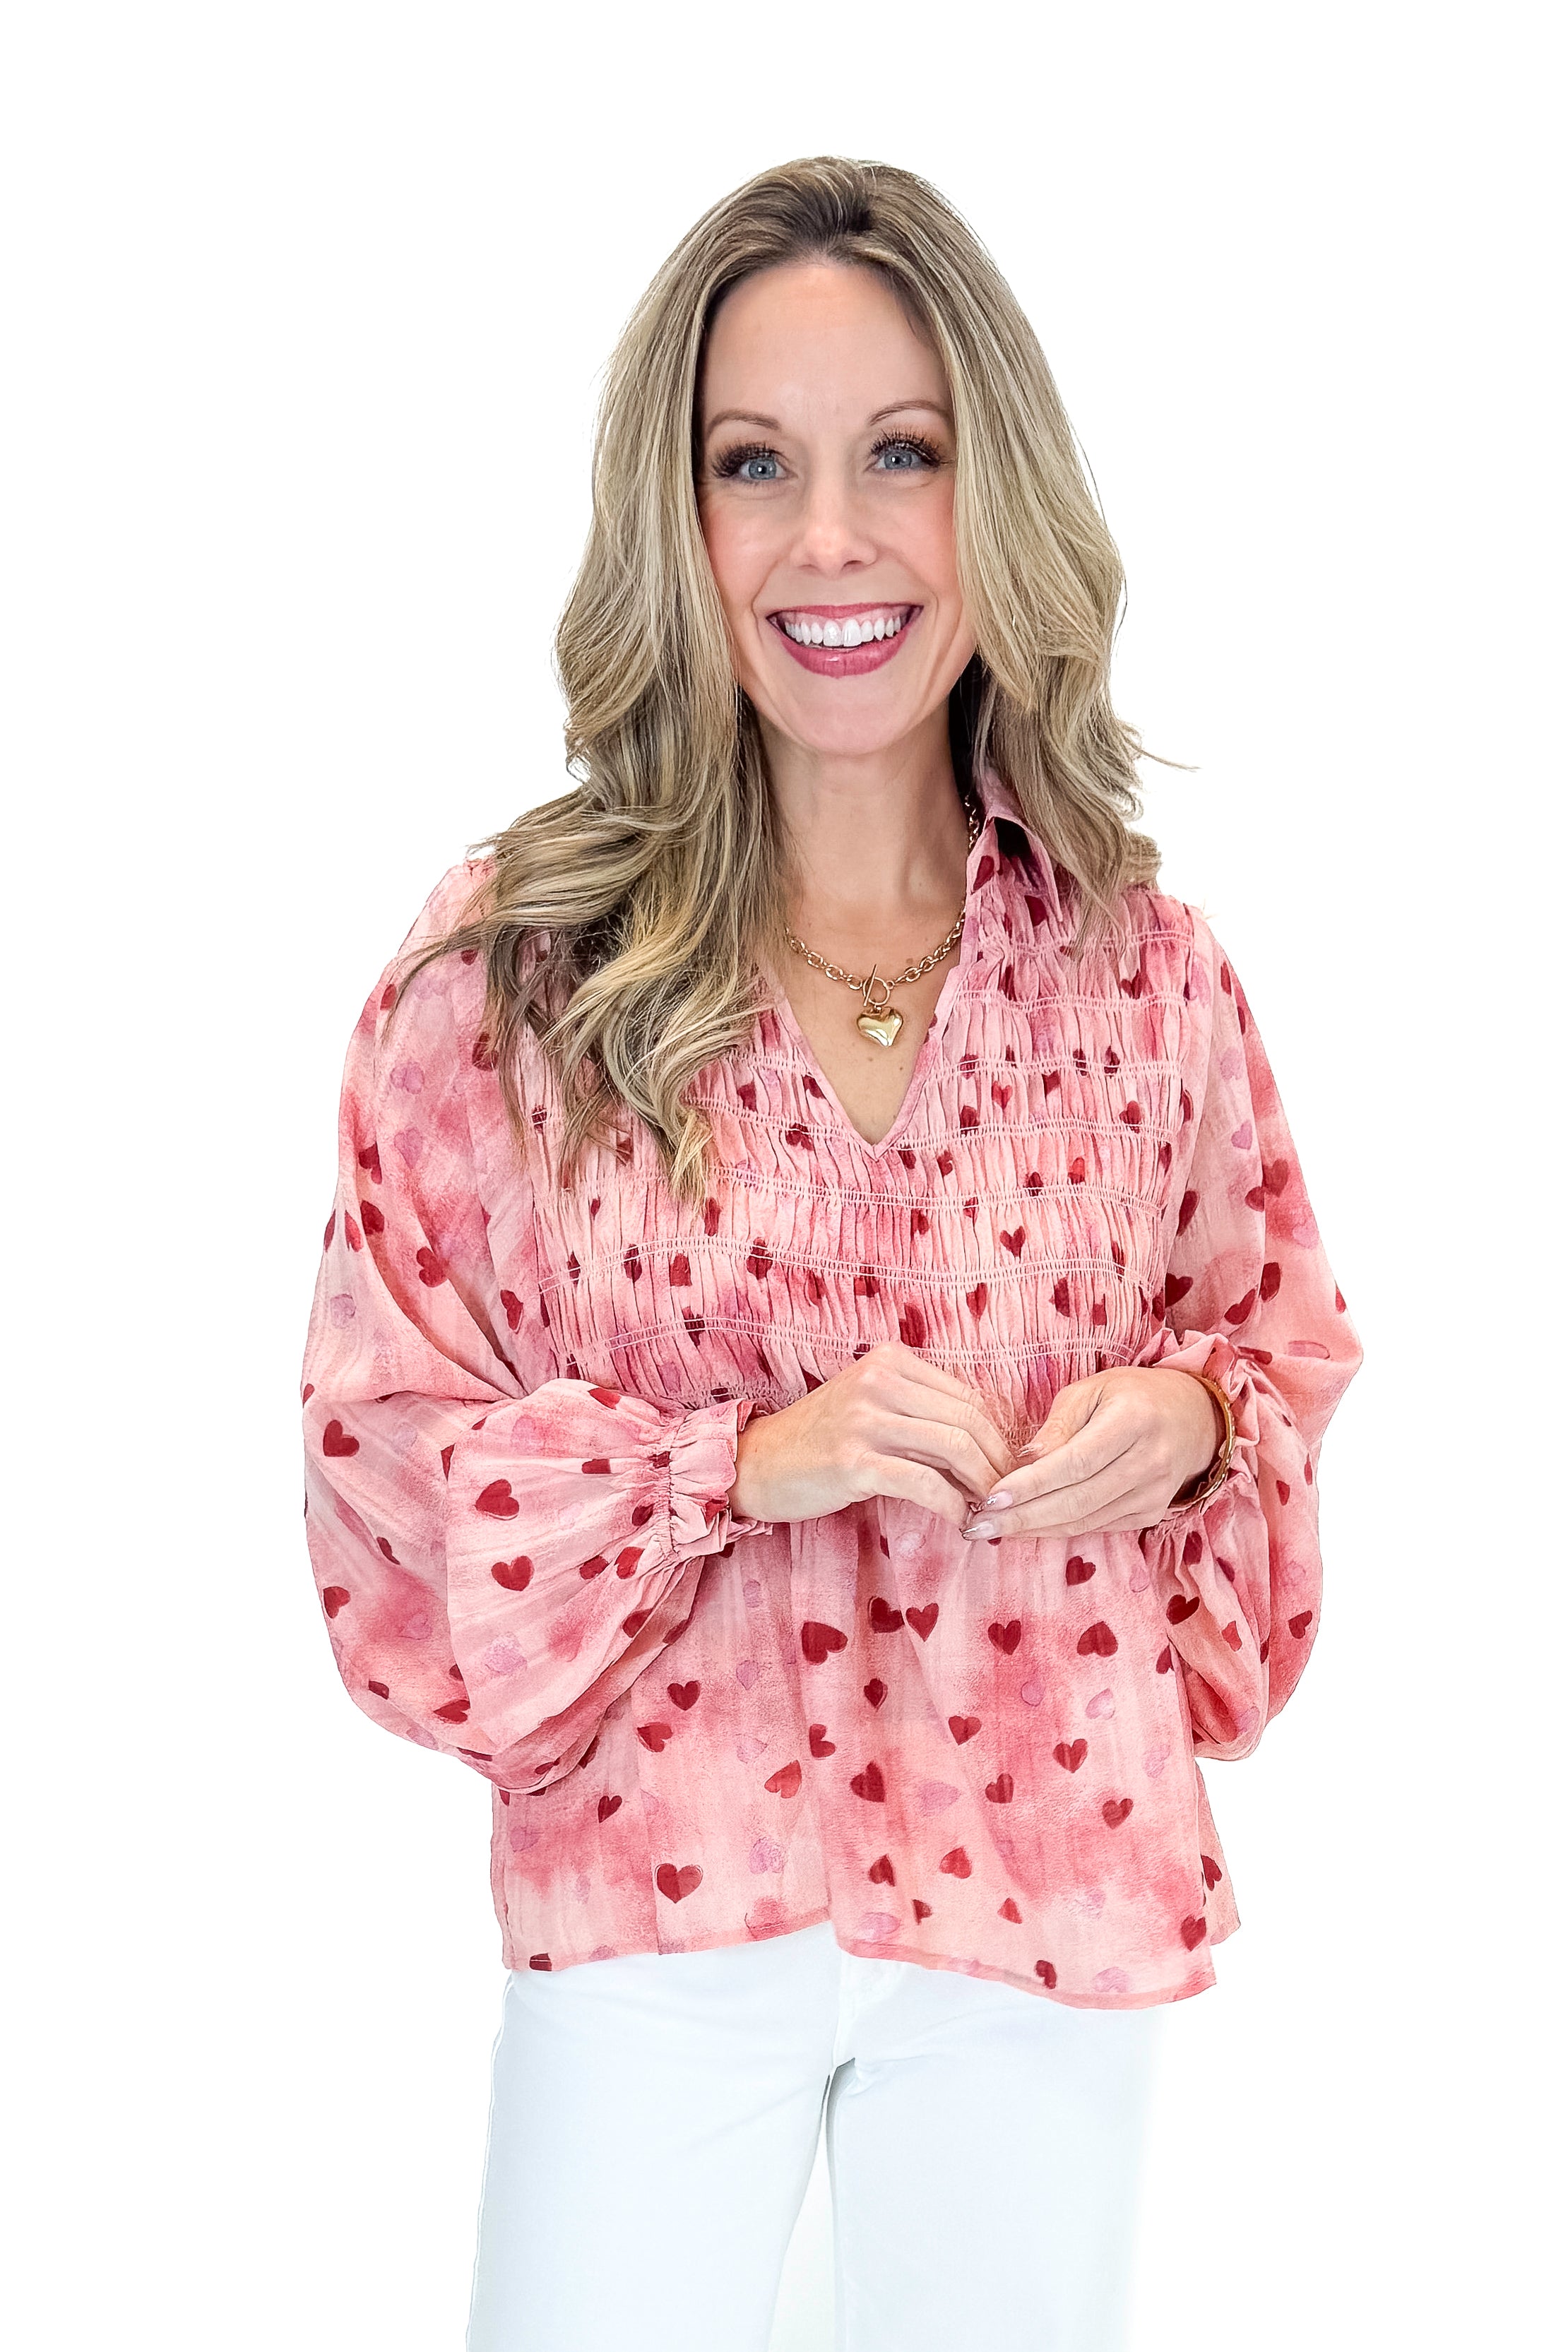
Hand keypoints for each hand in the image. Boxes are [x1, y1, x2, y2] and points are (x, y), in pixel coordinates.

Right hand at [729, 1342, 1014, 1531]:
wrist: (757, 1464)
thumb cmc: (821, 1440)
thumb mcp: (871, 1407)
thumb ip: (919, 1413)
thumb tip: (986, 1447)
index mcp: (888, 1360)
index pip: (967, 1396)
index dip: (997, 1437)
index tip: (1008, 1470)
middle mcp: (879, 1380)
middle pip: (968, 1420)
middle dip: (999, 1463)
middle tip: (1009, 1496)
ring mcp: (865, 1418)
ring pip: (954, 1447)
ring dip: (983, 1485)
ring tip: (990, 1511)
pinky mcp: (854, 1461)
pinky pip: (924, 1483)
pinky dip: (951, 1505)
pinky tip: (960, 1523)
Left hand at [960, 1367, 1223, 1541]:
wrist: (1194, 1419)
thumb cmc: (1132, 1396)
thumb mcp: (1092, 1390)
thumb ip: (1058, 1426)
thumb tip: (1023, 1463)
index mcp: (1133, 1420)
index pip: (1075, 1462)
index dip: (1032, 1484)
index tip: (990, 1497)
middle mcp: (1148, 1462)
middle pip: (1077, 1500)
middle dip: (1022, 1516)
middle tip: (977, 1523)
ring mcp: (1153, 1494)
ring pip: (1084, 1521)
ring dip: (1033, 1529)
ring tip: (991, 1528)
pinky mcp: (1149, 1514)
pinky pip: (1095, 1527)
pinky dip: (1057, 1530)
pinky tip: (1025, 1527)